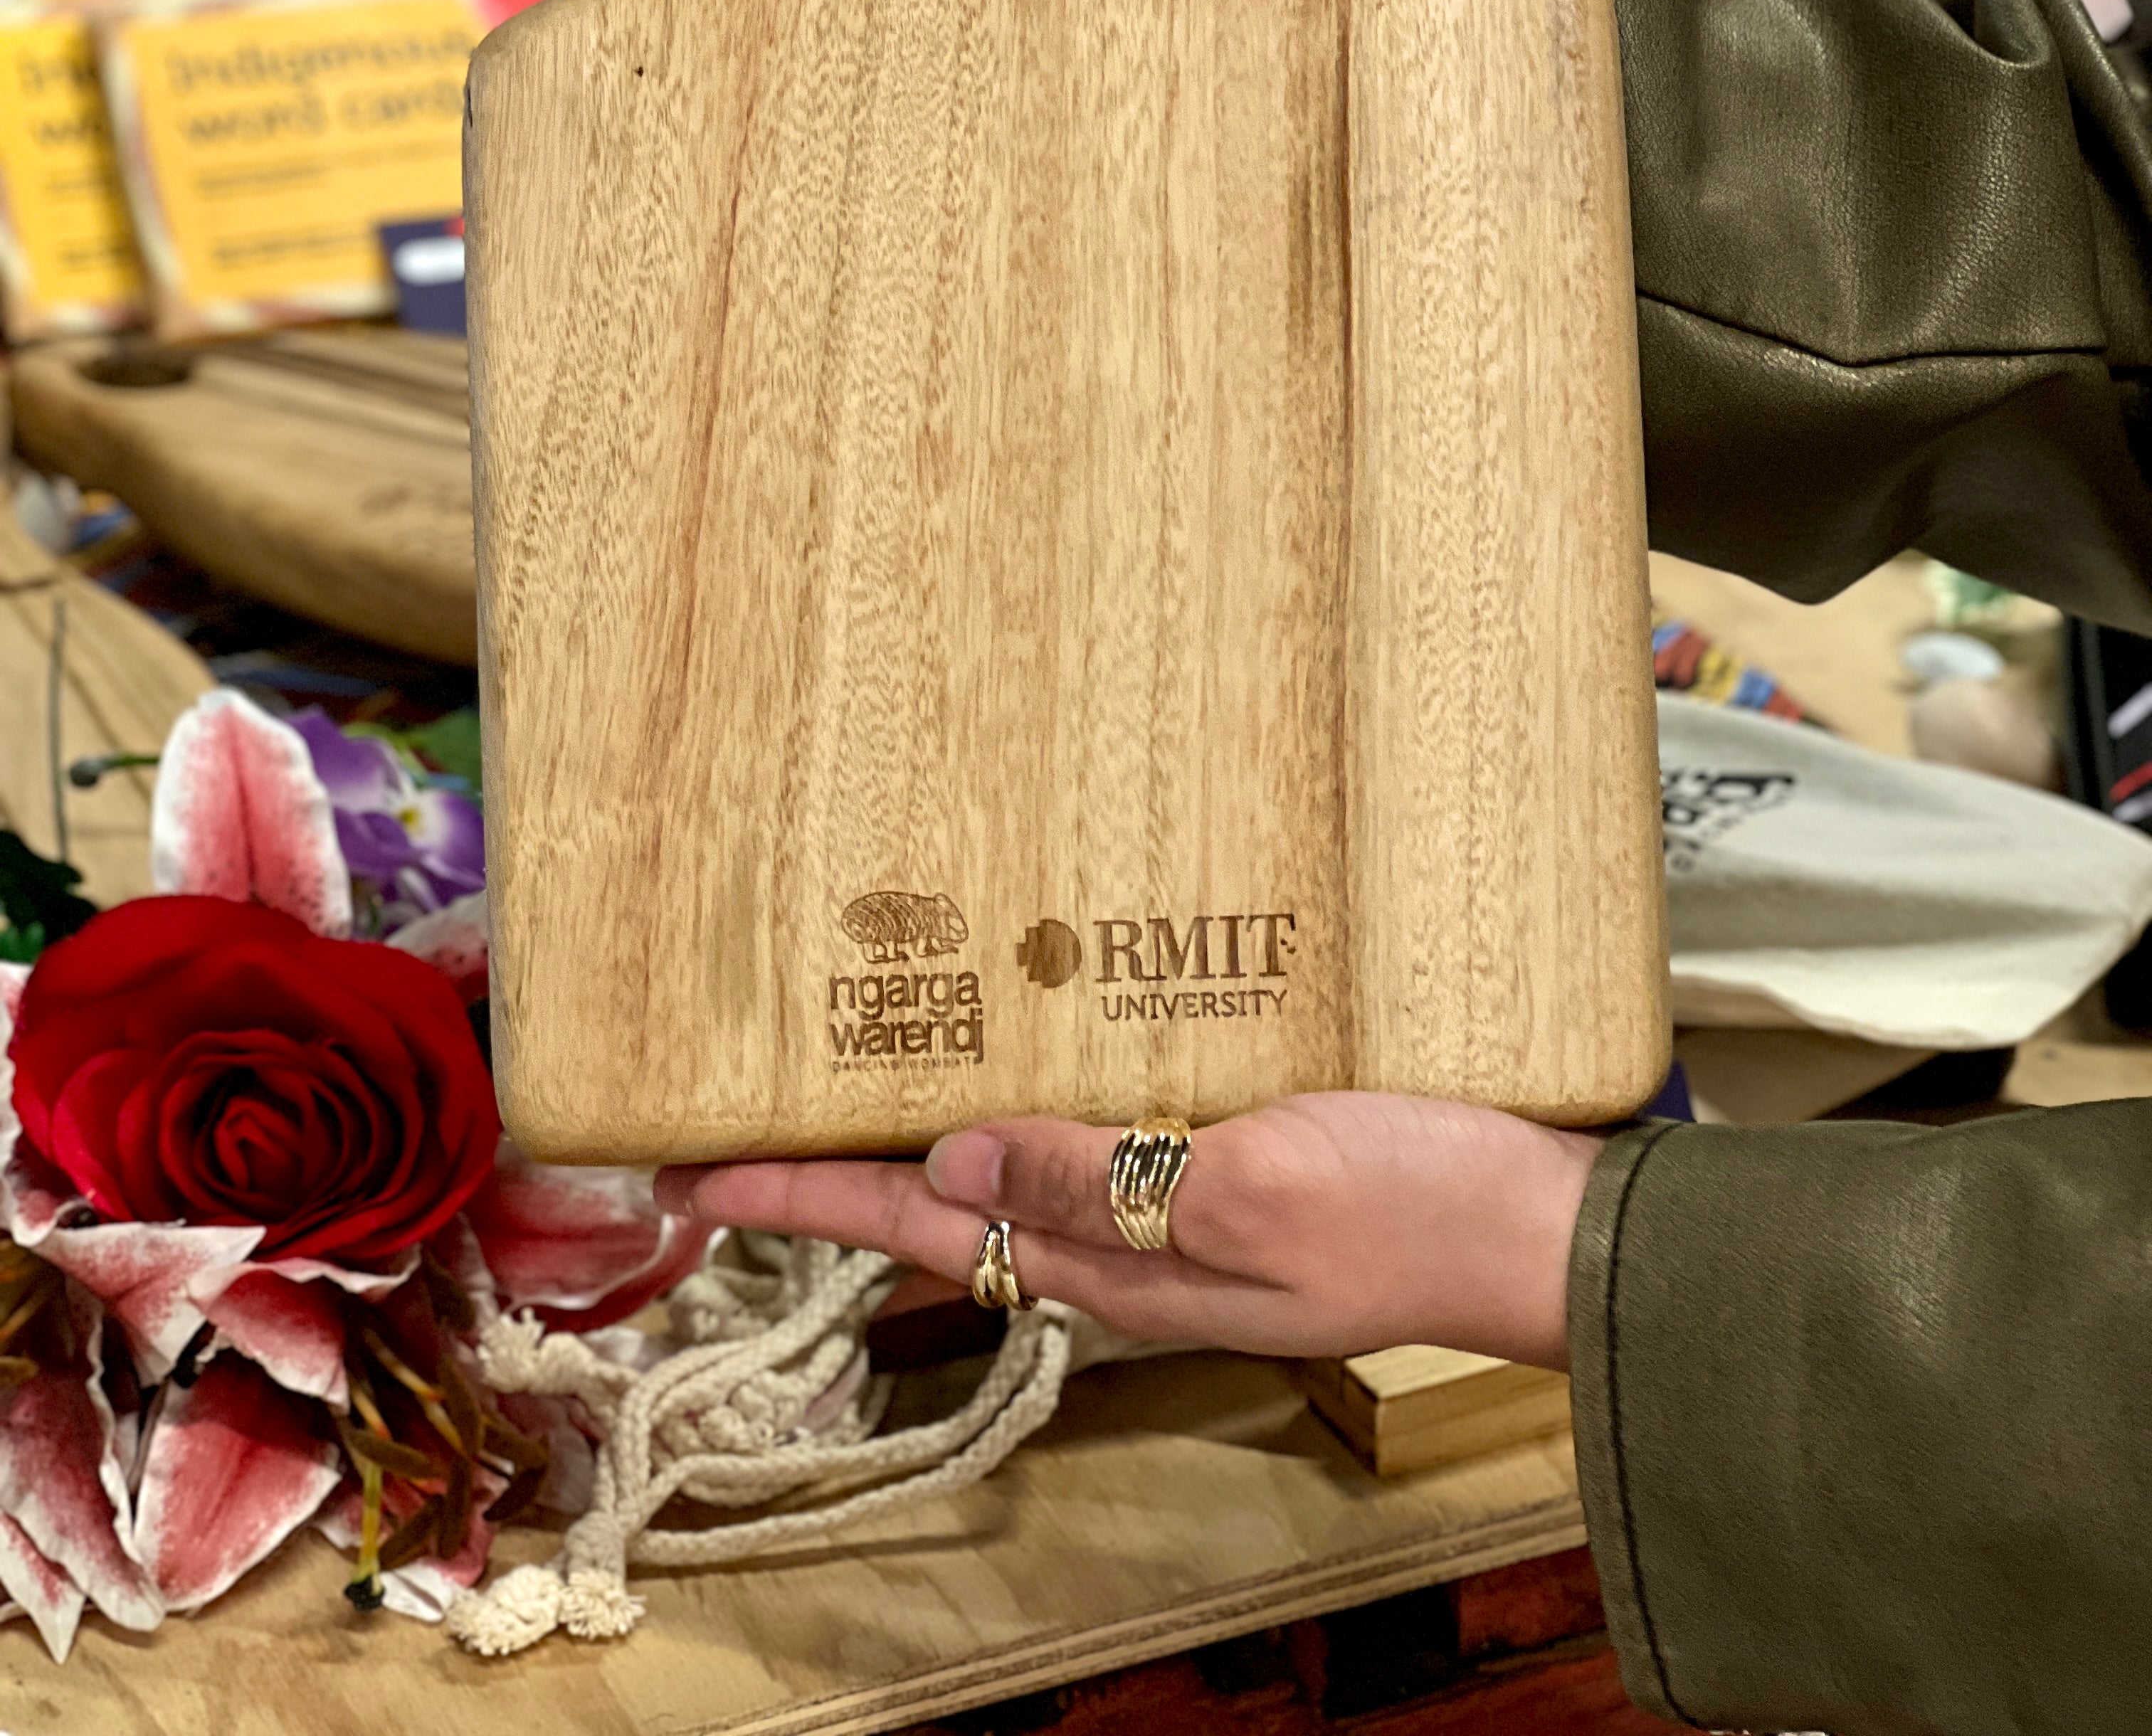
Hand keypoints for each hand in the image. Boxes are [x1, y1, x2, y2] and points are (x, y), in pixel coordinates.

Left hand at [657, 1094, 1599, 1370]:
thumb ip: (1106, 1177)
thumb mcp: (1257, 1194)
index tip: (687, 1176)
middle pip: (942, 1192)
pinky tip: (1017, 1035)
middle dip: (831, 1160)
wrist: (1545, 1223)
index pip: (918, 1222)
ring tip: (837, 1070)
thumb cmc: (1419, 1213)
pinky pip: (1097, 1114)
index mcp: (1117, 1259)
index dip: (799, 1196)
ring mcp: (1175, 1191)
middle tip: (732, 1114)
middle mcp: (1126, 1233)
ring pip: (1012, 1151)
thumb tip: (954, 1152)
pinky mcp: (1229, 1140)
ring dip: (917, 1117)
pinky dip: (1028, 1080)